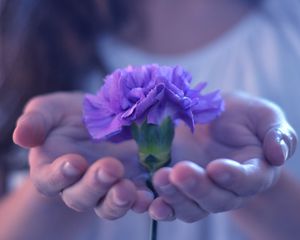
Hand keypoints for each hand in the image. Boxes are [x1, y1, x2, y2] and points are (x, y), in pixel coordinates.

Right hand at [13, 92, 153, 219]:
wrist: (101, 116)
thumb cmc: (70, 115)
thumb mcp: (51, 110)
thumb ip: (36, 121)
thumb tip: (21, 136)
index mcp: (54, 169)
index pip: (50, 179)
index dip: (60, 174)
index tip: (74, 162)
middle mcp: (79, 184)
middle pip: (82, 196)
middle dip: (95, 186)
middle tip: (110, 168)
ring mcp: (107, 187)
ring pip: (108, 204)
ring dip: (118, 200)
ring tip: (129, 189)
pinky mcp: (131, 183)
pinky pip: (136, 198)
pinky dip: (142, 199)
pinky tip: (151, 194)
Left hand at [148, 92, 296, 221]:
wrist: (215, 118)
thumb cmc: (241, 116)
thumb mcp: (263, 116)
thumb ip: (277, 133)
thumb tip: (278, 154)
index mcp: (253, 172)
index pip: (248, 181)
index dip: (233, 178)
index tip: (216, 167)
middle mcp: (227, 189)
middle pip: (216, 200)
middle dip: (198, 188)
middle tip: (180, 172)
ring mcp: (201, 191)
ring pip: (191, 207)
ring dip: (175, 197)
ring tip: (160, 178)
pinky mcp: (179, 188)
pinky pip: (170, 205)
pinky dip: (160, 206)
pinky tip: (149, 201)